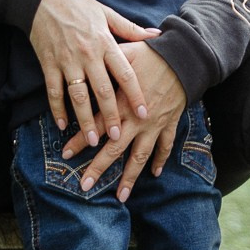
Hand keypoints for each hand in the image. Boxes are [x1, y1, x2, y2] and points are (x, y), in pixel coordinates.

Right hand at [28, 0, 157, 149]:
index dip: (135, 95)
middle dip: (111, 116)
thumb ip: (130, 29)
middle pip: (102, 91)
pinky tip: (64, 125)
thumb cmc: (78, 4)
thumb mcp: (107, 13)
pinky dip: (58, 109)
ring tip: (93, 140)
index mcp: (105, 42)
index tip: (144, 113)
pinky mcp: (48, 64)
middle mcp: (88, 54)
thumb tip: (156, 36)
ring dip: (85, 120)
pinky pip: (53, 91)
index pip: (125, 74)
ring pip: (78, 96)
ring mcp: (67, 61)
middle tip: (119, 137)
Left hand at [69, 44, 189, 200]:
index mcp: (121, 103)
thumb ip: (104, 65)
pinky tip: (155, 173)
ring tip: (121, 196)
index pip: (96, 126)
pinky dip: (161, 160)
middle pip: (115, 149)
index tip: (65, 155)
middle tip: (84, 186)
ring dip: (130, 177)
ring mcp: (155, 125)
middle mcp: (137, 120)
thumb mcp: (123, 54)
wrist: (184, 58)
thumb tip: (84, 65)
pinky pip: (166, 146)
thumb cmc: (151, 53)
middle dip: (98, 169)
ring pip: (140, 156)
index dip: (80, 141)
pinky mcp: (170, 123)